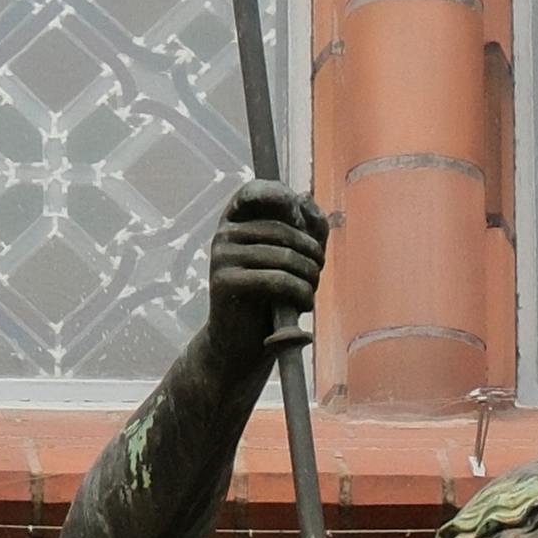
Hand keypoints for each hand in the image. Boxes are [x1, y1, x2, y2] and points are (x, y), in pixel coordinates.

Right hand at [205, 185, 329, 378]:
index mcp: (237, 222)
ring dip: (309, 278)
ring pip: (285, 256)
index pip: (256, 191)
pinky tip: (302, 307)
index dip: (283, 198)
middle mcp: (225, 234)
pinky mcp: (225, 283)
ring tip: (308, 294)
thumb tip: (307, 198)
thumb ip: (304, 229)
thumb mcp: (291, 260)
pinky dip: (299, 294)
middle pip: (285, 229)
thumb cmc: (266, 301)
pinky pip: (277, 280)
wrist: (240, 345)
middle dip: (312, 254)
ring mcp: (222, 257)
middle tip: (315, 275)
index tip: (299, 216)